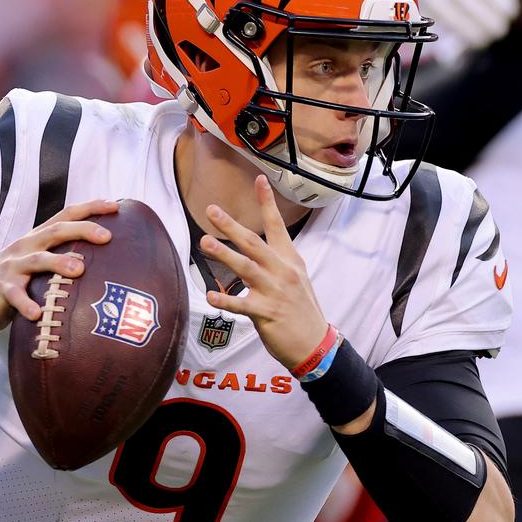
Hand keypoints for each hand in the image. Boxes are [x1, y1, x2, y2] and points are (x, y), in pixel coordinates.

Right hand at [0, 199, 118, 333]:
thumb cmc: (20, 279)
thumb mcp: (40, 260)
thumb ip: (64, 255)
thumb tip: (106, 257)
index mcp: (39, 236)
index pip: (66, 215)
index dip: (90, 208)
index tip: (115, 206)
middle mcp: (27, 245)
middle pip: (56, 231)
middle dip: (82, 230)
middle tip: (107, 236)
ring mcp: (13, 265)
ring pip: (37, 260)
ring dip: (58, 262)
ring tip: (79, 269)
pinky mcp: (1, 287)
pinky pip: (14, 295)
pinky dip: (26, 304)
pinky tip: (37, 314)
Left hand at [199, 175, 329, 369]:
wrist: (315, 342)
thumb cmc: (301, 309)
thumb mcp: (296, 278)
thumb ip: (277, 261)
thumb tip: (255, 248)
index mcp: (289, 259)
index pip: (277, 225)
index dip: (267, 202)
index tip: (259, 179)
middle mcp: (282, 271)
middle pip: (254, 242)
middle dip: (232, 226)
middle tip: (212, 211)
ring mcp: (275, 291)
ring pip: (246, 267)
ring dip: (224, 253)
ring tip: (205, 242)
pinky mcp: (266, 313)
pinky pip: (241, 305)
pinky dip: (225, 300)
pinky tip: (210, 296)